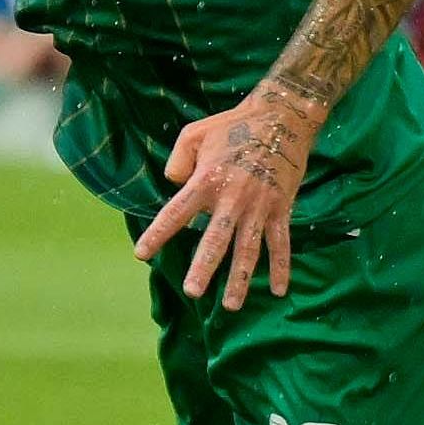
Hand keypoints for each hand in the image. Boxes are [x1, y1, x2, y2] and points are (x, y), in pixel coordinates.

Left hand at [130, 85, 319, 309]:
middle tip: (192, 291)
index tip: (141, 254)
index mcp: (206, 180)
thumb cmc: (232, 125)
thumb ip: (177, 161)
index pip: (175, 213)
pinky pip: (281, 244)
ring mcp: (259, 207)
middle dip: (204, 267)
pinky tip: (279, 290)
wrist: (282, 118)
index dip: (157, 234)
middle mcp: (232, 198)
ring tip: (231, 305)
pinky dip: (281, 267)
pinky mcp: (281, 209)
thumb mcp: (194, 134)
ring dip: (240, 279)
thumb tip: (174, 185)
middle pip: (215, 240)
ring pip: (248, 250)